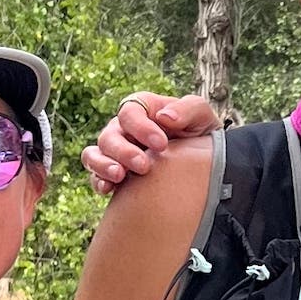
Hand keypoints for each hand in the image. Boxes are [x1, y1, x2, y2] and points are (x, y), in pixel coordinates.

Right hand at [82, 93, 222, 193]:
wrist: (205, 168)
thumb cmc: (201, 136)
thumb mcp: (203, 118)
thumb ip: (189, 109)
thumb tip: (164, 117)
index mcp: (144, 110)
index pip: (130, 112)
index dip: (141, 127)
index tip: (161, 144)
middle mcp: (125, 130)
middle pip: (109, 135)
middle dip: (124, 151)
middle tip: (143, 166)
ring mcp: (116, 152)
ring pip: (94, 154)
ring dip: (104, 165)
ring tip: (120, 176)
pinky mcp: (113, 174)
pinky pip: (95, 176)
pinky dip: (98, 181)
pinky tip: (108, 190)